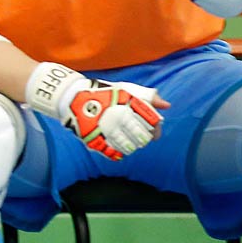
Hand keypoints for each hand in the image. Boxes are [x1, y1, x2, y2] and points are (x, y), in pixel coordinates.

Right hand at [26, 61, 167, 160]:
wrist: (74, 97)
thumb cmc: (105, 93)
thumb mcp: (127, 89)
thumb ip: (147, 96)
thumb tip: (167, 105)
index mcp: (130, 106)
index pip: (153, 124)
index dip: (155, 130)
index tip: (152, 131)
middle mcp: (120, 118)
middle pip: (143, 138)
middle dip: (144, 139)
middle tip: (140, 139)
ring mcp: (107, 130)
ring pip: (129, 147)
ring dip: (131, 147)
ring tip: (129, 144)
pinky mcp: (95, 139)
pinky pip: (112, 152)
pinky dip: (117, 153)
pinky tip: (119, 150)